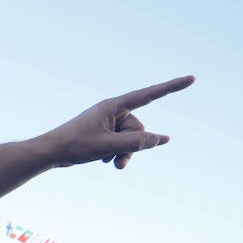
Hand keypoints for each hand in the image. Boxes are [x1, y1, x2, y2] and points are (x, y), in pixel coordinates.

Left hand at [42, 76, 192, 169]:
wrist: (50, 153)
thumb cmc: (75, 145)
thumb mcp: (109, 146)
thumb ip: (136, 143)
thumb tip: (162, 139)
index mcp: (114, 106)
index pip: (150, 95)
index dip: (172, 88)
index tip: (192, 79)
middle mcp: (112, 111)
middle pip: (139, 128)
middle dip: (132, 145)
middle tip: (114, 157)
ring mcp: (108, 122)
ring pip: (131, 139)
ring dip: (124, 153)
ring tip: (109, 163)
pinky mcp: (103, 133)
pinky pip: (120, 144)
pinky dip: (114, 153)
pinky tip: (100, 159)